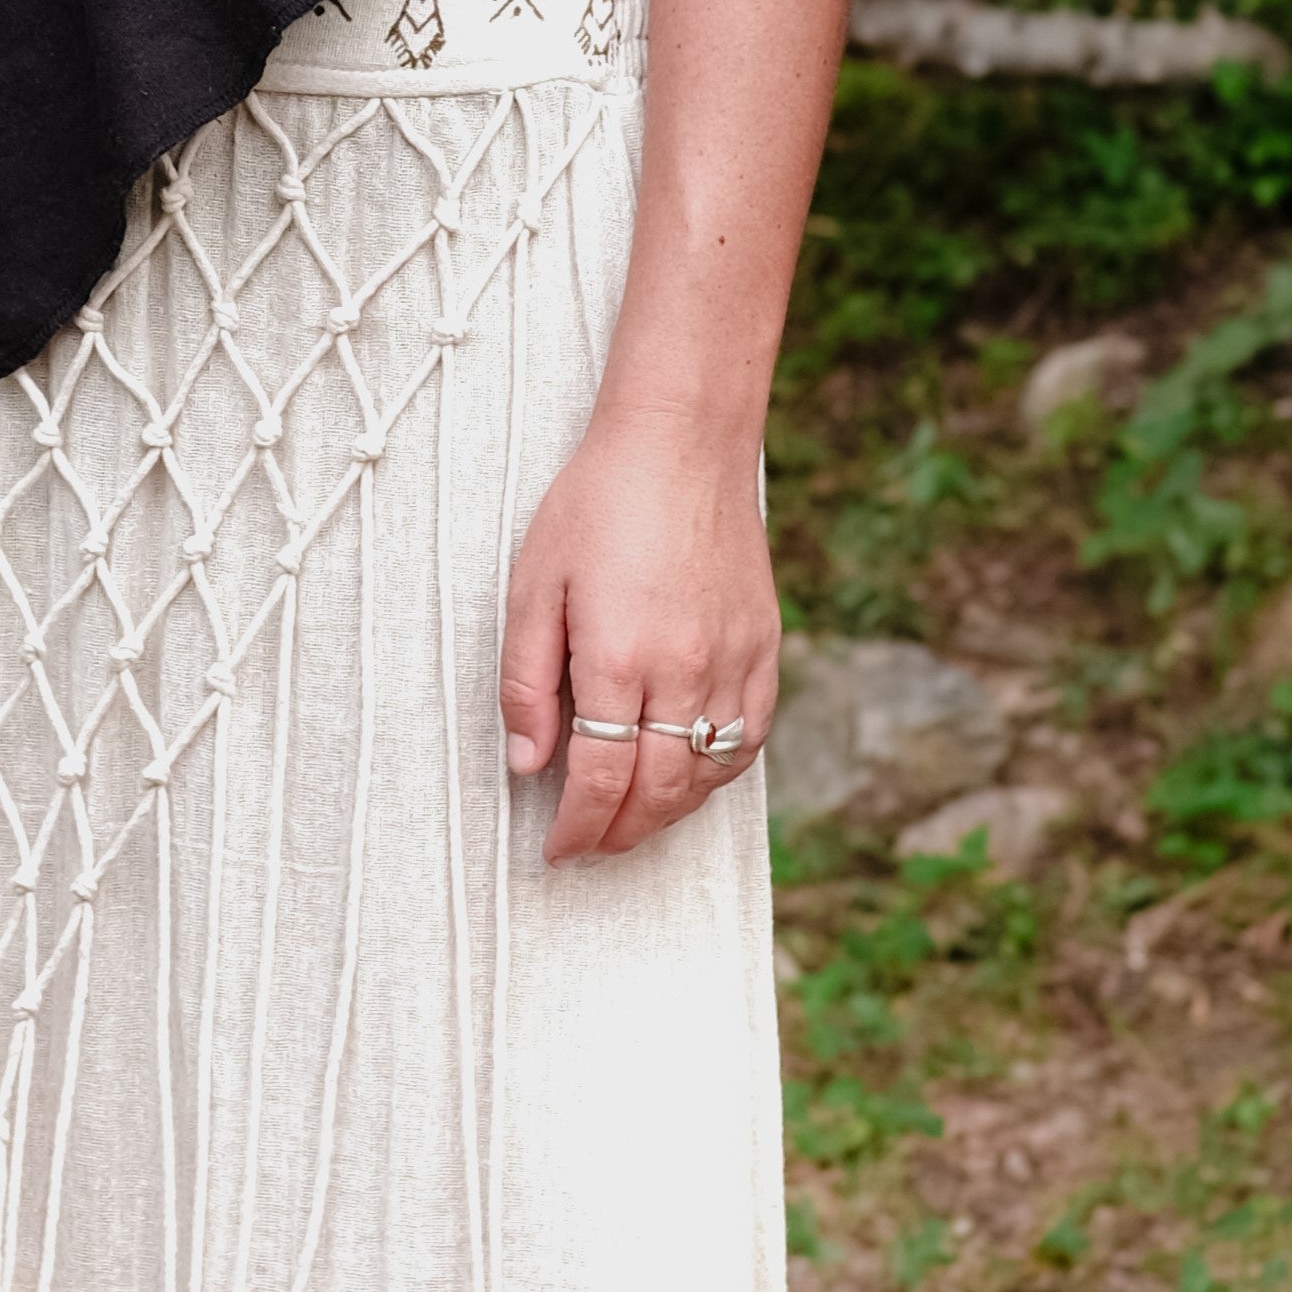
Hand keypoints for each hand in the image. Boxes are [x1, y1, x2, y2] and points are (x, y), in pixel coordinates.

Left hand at [496, 407, 777, 866]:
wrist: (682, 443)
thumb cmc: (597, 504)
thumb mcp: (533, 586)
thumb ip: (526, 683)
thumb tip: (528, 764)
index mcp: (618, 658)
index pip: (600, 778)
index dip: (577, 827)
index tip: (556, 849)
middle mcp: (685, 671)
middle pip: (657, 791)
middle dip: (619, 834)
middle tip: (588, 846)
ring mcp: (733, 661)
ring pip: (708, 774)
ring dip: (667, 813)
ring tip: (630, 822)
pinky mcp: (764, 646)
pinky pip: (750, 738)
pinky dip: (718, 773)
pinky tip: (690, 778)